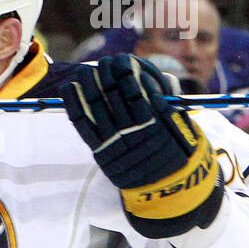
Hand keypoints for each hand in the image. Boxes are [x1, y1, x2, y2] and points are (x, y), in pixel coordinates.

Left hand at [63, 55, 222, 237]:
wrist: (164, 187)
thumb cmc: (174, 151)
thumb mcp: (178, 127)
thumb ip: (165, 104)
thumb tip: (151, 81)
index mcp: (153, 124)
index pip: (135, 91)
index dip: (127, 73)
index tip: (123, 60)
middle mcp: (132, 134)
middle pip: (114, 95)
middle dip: (107, 74)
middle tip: (105, 62)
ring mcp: (114, 143)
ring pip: (97, 107)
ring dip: (90, 85)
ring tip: (87, 70)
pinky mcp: (101, 152)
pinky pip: (83, 124)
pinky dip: (74, 104)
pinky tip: (69, 87)